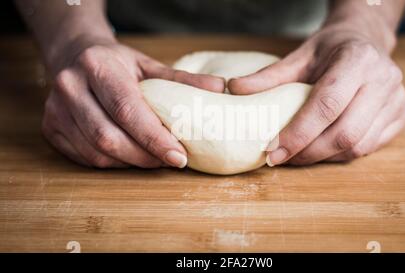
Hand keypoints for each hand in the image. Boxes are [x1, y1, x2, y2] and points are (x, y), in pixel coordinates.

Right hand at [42, 38, 224, 167]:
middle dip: (145, 157)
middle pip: (109, 138)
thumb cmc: (117, 63)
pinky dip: (113, 163)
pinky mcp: (50, 127)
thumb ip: (182, 80)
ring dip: (130, 163)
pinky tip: (130, 156)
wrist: (75, 55)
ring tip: (153, 159)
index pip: (128, 110)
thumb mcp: (149, 65)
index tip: (180, 156)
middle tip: (170, 160)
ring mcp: (55, 110)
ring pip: (96, 153)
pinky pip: (85, 158)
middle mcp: (70, 87)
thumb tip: (220, 89)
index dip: (154, 138)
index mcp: (98, 67)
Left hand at [229, 26, 404, 165]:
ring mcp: (398, 98)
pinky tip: (322, 148)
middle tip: (281, 159)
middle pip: (344, 133)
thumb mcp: (299, 56)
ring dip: (323, 157)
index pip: (326, 105)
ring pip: (358, 146)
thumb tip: (233, 89)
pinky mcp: (403, 114)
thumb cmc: (329, 49)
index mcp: (357, 59)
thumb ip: (268, 76)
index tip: (272, 151)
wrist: (366, 40)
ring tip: (298, 155)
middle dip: (308, 153)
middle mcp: (384, 79)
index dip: (298, 133)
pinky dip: (341, 154)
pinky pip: (369, 147)